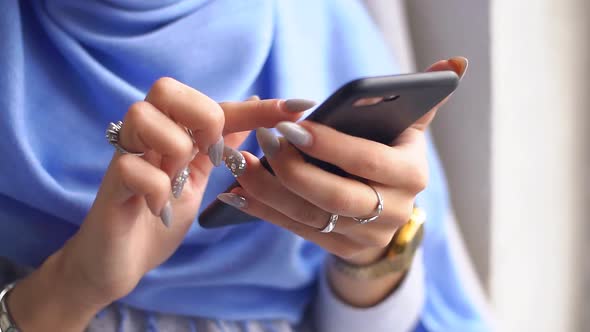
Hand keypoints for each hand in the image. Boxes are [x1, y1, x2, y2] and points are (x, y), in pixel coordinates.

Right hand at [8, 78, 313, 329]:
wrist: (118, 262)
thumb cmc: (158, 218)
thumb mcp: (198, 181)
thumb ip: (218, 148)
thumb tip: (251, 116)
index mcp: (173, 135)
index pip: (217, 108)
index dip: (257, 109)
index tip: (298, 108)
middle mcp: (147, 139)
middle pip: (165, 88)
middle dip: (201, 114)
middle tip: (211, 152)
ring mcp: (126, 160)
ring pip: (142, 115)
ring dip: (174, 146)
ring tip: (180, 178)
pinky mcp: (111, 187)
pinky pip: (132, 170)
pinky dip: (157, 190)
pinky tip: (163, 210)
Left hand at [217, 58, 468, 305]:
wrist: (390, 213)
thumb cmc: (391, 157)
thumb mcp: (409, 131)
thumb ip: (423, 101)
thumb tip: (454, 63)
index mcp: (410, 176)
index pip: (368, 161)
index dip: (330, 145)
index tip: (292, 125)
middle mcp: (392, 212)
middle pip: (335, 196)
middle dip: (294, 168)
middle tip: (264, 139)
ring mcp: (365, 236)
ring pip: (310, 216)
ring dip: (269, 189)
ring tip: (240, 162)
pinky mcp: (339, 247)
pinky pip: (296, 230)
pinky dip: (265, 211)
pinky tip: (238, 192)